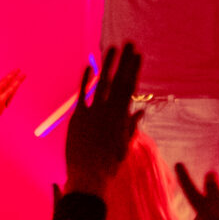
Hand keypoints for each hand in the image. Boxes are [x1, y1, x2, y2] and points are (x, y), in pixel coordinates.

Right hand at [0, 69, 24, 139]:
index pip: (6, 82)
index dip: (12, 75)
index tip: (19, 70)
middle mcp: (1, 99)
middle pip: (12, 88)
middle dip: (17, 80)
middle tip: (24, 75)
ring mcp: (1, 106)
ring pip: (11, 94)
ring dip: (15, 87)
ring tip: (18, 83)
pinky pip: (8, 100)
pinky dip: (11, 95)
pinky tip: (9, 97)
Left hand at [64, 43, 142, 196]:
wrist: (88, 177)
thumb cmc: (108, 165)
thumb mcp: (123, 146)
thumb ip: (130, 127)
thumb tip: (140, 112)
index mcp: (122, 117)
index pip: (130, 88)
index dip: (135, 70)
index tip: (139, 56)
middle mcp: (110, 111)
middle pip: (119, 81)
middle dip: (125, 61)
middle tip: (130, 43)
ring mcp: (94, 113)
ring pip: (102, 83)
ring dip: (108, 64)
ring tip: (113, 47)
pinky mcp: (78, 117)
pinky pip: (82, 94)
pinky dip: (86, 80)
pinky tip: (89, 65)